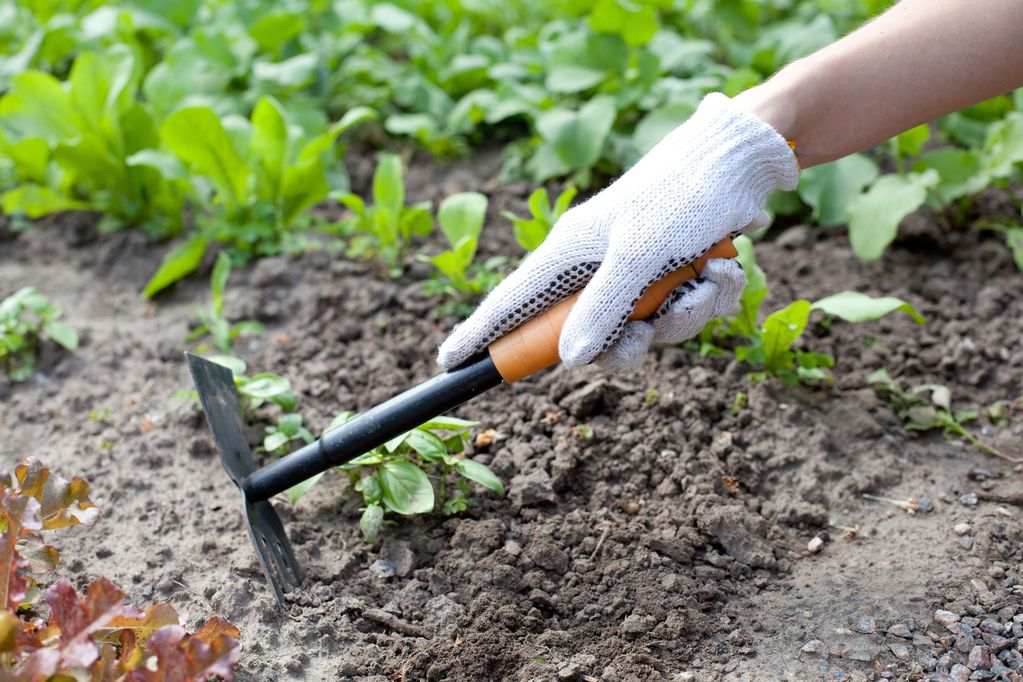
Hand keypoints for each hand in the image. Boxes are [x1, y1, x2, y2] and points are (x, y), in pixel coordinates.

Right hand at [437, 93, 797, 371]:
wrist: (742, 162)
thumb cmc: (681, 195)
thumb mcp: (641, 253)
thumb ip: (603, 307)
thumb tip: (568, 361)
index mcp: (570, 253)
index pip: (510, 301)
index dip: (479, 334)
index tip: (448, 362)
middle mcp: (595, 268)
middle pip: (585, 337)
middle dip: (626, 342)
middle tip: (645, 332)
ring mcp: (632, 275)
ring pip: (642, 332)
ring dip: (683, 313)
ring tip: (706, 277)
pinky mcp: (669, 278)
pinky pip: (678, 316)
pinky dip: (706, 297)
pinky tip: (722, 267)